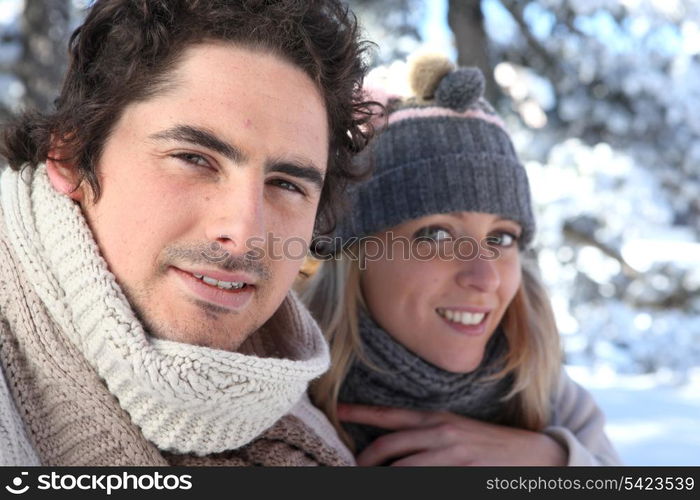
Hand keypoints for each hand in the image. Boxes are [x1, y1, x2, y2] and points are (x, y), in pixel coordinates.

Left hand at [338, 403, 567, 465]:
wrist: (532, 455)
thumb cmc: (487, 443)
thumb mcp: (454, 429)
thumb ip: (424, 434)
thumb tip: (391, 444)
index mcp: (436, 419)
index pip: (390, 415)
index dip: (361, 412)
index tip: (338, 411)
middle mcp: (440, 433)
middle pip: (388, 446)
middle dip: (364, 461)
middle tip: (350, 469)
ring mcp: (451, 454)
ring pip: (402, 468)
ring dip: (383, 476)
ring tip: (369, 479)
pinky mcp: (463, 472)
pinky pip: (424, 481)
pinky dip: (408, 483)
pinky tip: (401, 483)